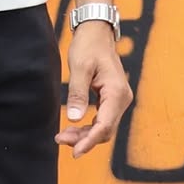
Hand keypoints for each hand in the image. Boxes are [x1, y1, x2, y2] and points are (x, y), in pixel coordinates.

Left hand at [56, 20, 132, 158]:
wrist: (97, 32)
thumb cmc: (89, 46)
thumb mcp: (80, 68)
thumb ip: (77, 94)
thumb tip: (74, 119)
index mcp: (116, 92)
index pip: (105, 125)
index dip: (90, 141)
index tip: (75, 152)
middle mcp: (122, 98)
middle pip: (105, 130)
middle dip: (84, 139)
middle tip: (60, 140)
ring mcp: (119, 99)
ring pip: (104, 127)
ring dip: (85, 134)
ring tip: (63, 136)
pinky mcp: (112, 98)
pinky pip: (103, 119)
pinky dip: (89, 126)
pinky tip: (73, 128)